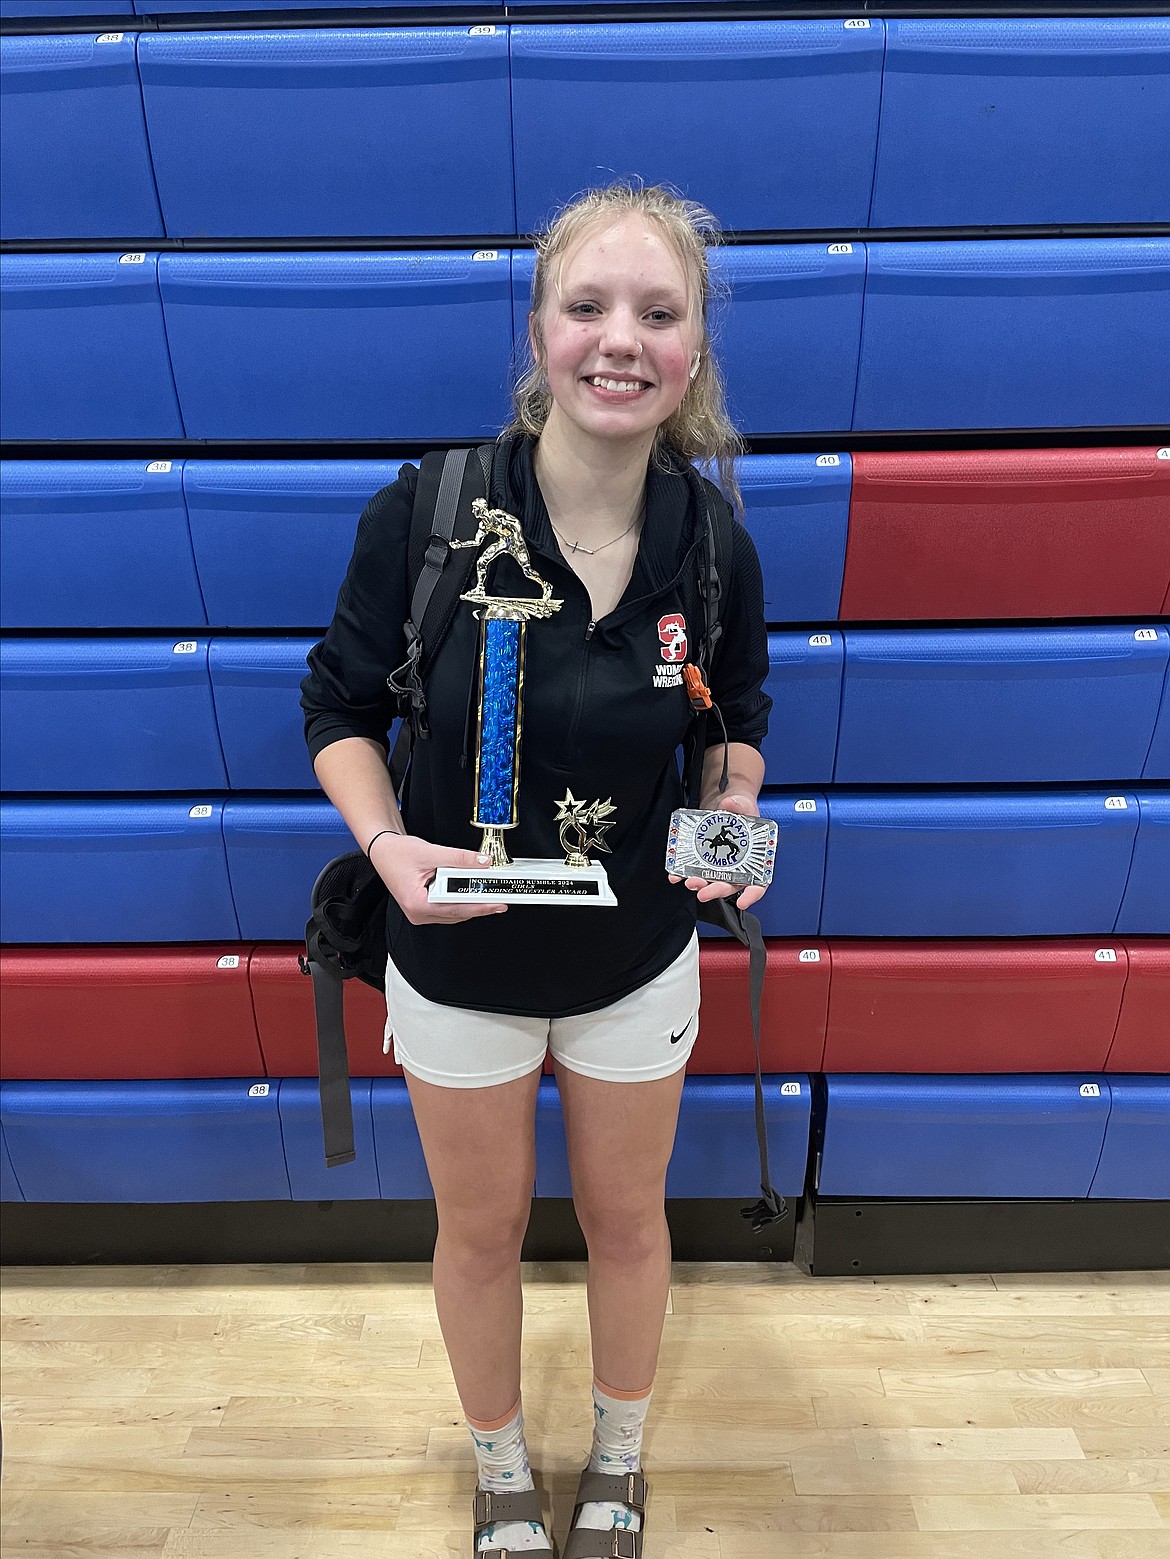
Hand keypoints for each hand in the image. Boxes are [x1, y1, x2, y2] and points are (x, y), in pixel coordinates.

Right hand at [369, 833, 507, 924]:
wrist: (382, 850)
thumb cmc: (397, 853)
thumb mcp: (431, 852)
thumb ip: (459, 858)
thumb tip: (482, 862)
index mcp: (417, 903)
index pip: (455, 908)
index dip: (479, 906)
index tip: (497, 903)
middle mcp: (418, 913)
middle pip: (457, 913)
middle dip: (480, 906)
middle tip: (501, 900)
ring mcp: (420, 913)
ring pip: (454, 913)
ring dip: (471, 903)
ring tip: (490, 895)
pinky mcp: (423, 908)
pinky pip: (448, 909)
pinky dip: (461, 901)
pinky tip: (472, 893)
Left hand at [668, 792, 767, 911]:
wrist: (725, 802)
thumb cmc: (742, 808)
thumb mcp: (743, 804)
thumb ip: (739, 805)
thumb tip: (730, 805)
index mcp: (753, 858)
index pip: (758, 882)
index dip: (752, 894)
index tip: (743, 901)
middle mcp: (737, 865)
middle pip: (730, 885)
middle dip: (716, 891)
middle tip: (704, 892)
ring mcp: (719, 864)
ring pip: (711, 882)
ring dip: (699, 885)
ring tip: (689, 881)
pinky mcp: (703, 859)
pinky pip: (693, 871)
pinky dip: (683, 874)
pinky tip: (676, 874)